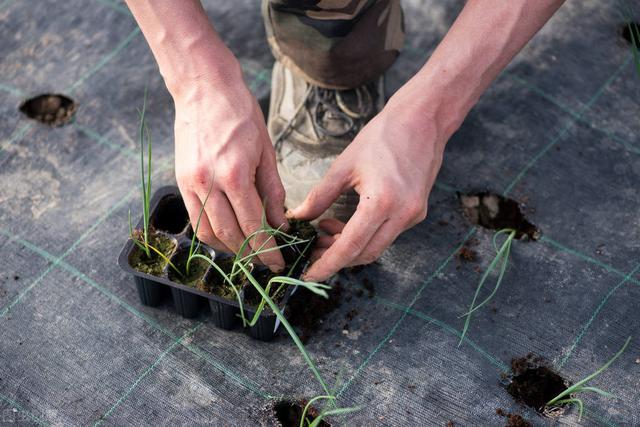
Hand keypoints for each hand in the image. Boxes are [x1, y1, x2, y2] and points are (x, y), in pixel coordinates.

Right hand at [173, 68, 286, 271]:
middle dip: (250, 255)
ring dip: (228, 248)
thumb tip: (279, 224)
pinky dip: (210, 233)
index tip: (278, 264)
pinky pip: (194, 218)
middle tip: (266, 262)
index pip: (253, 226)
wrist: (204, 88)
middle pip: (229, 235)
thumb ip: (272, 191)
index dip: (267, 250)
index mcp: (235, 175)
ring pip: (207, 232)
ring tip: (247, 252)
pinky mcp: (180, 181)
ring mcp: (190, 183)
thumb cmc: (240, 114)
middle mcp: (209, 183)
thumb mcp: (266, 151)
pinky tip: (227, 235)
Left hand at [289, 96, 446, 280]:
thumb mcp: (344, 165)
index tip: (308, 275)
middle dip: (336, 257)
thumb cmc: (381, 137)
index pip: (350, 246)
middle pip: (364, 254)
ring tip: (325, 228)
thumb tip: (298, 217)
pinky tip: (348, 220)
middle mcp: (402, 215)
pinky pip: (387, 234)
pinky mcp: (417, 212)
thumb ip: (319, 196)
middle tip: (312, 247)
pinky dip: (365, 234)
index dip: (327, 264)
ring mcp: (413, 215)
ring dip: (349, 245)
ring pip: (377, 247)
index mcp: (381, 202)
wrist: (422, 121)